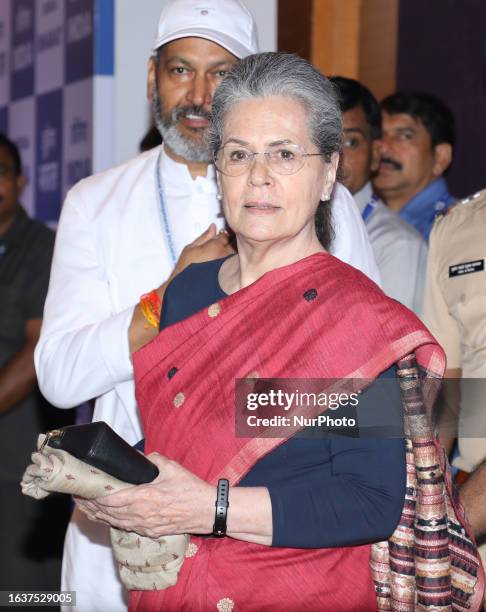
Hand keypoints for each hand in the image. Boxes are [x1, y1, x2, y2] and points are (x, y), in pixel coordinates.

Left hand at [75, 453, 215, 538]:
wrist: (206, 511)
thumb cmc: (190, 489)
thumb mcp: (171, 467)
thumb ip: (152, 459)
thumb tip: (139, 456)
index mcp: (144, 498)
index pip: (111, 499)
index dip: (94, 496)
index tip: (84, 488)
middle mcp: (140, 515)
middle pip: (107, 513)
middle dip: (90, 505)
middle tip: (78, 495)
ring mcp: (145, 526)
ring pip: (114, 522)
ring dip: (98, 515)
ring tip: (85, 507)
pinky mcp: (150, 532)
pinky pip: (125, 527)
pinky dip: (112, 522)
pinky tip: (106, 517)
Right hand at [171, 224, 234, 278]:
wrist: (184, 287)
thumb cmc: (184, 268)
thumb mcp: (190, 248)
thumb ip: (204, 236)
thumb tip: (213, 227)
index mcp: (215, 246)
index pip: (226, 235)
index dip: (223, 234)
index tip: (220, 236)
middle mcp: (224, 255)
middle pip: (234, 244)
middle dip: (229, 243)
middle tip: (220, 247)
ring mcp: (227, 266)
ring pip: (235, 254)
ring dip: (231, 253)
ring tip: (219, 257)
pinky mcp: (227, 275)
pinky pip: (234, 265)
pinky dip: (231, 263)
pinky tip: (222, 266)